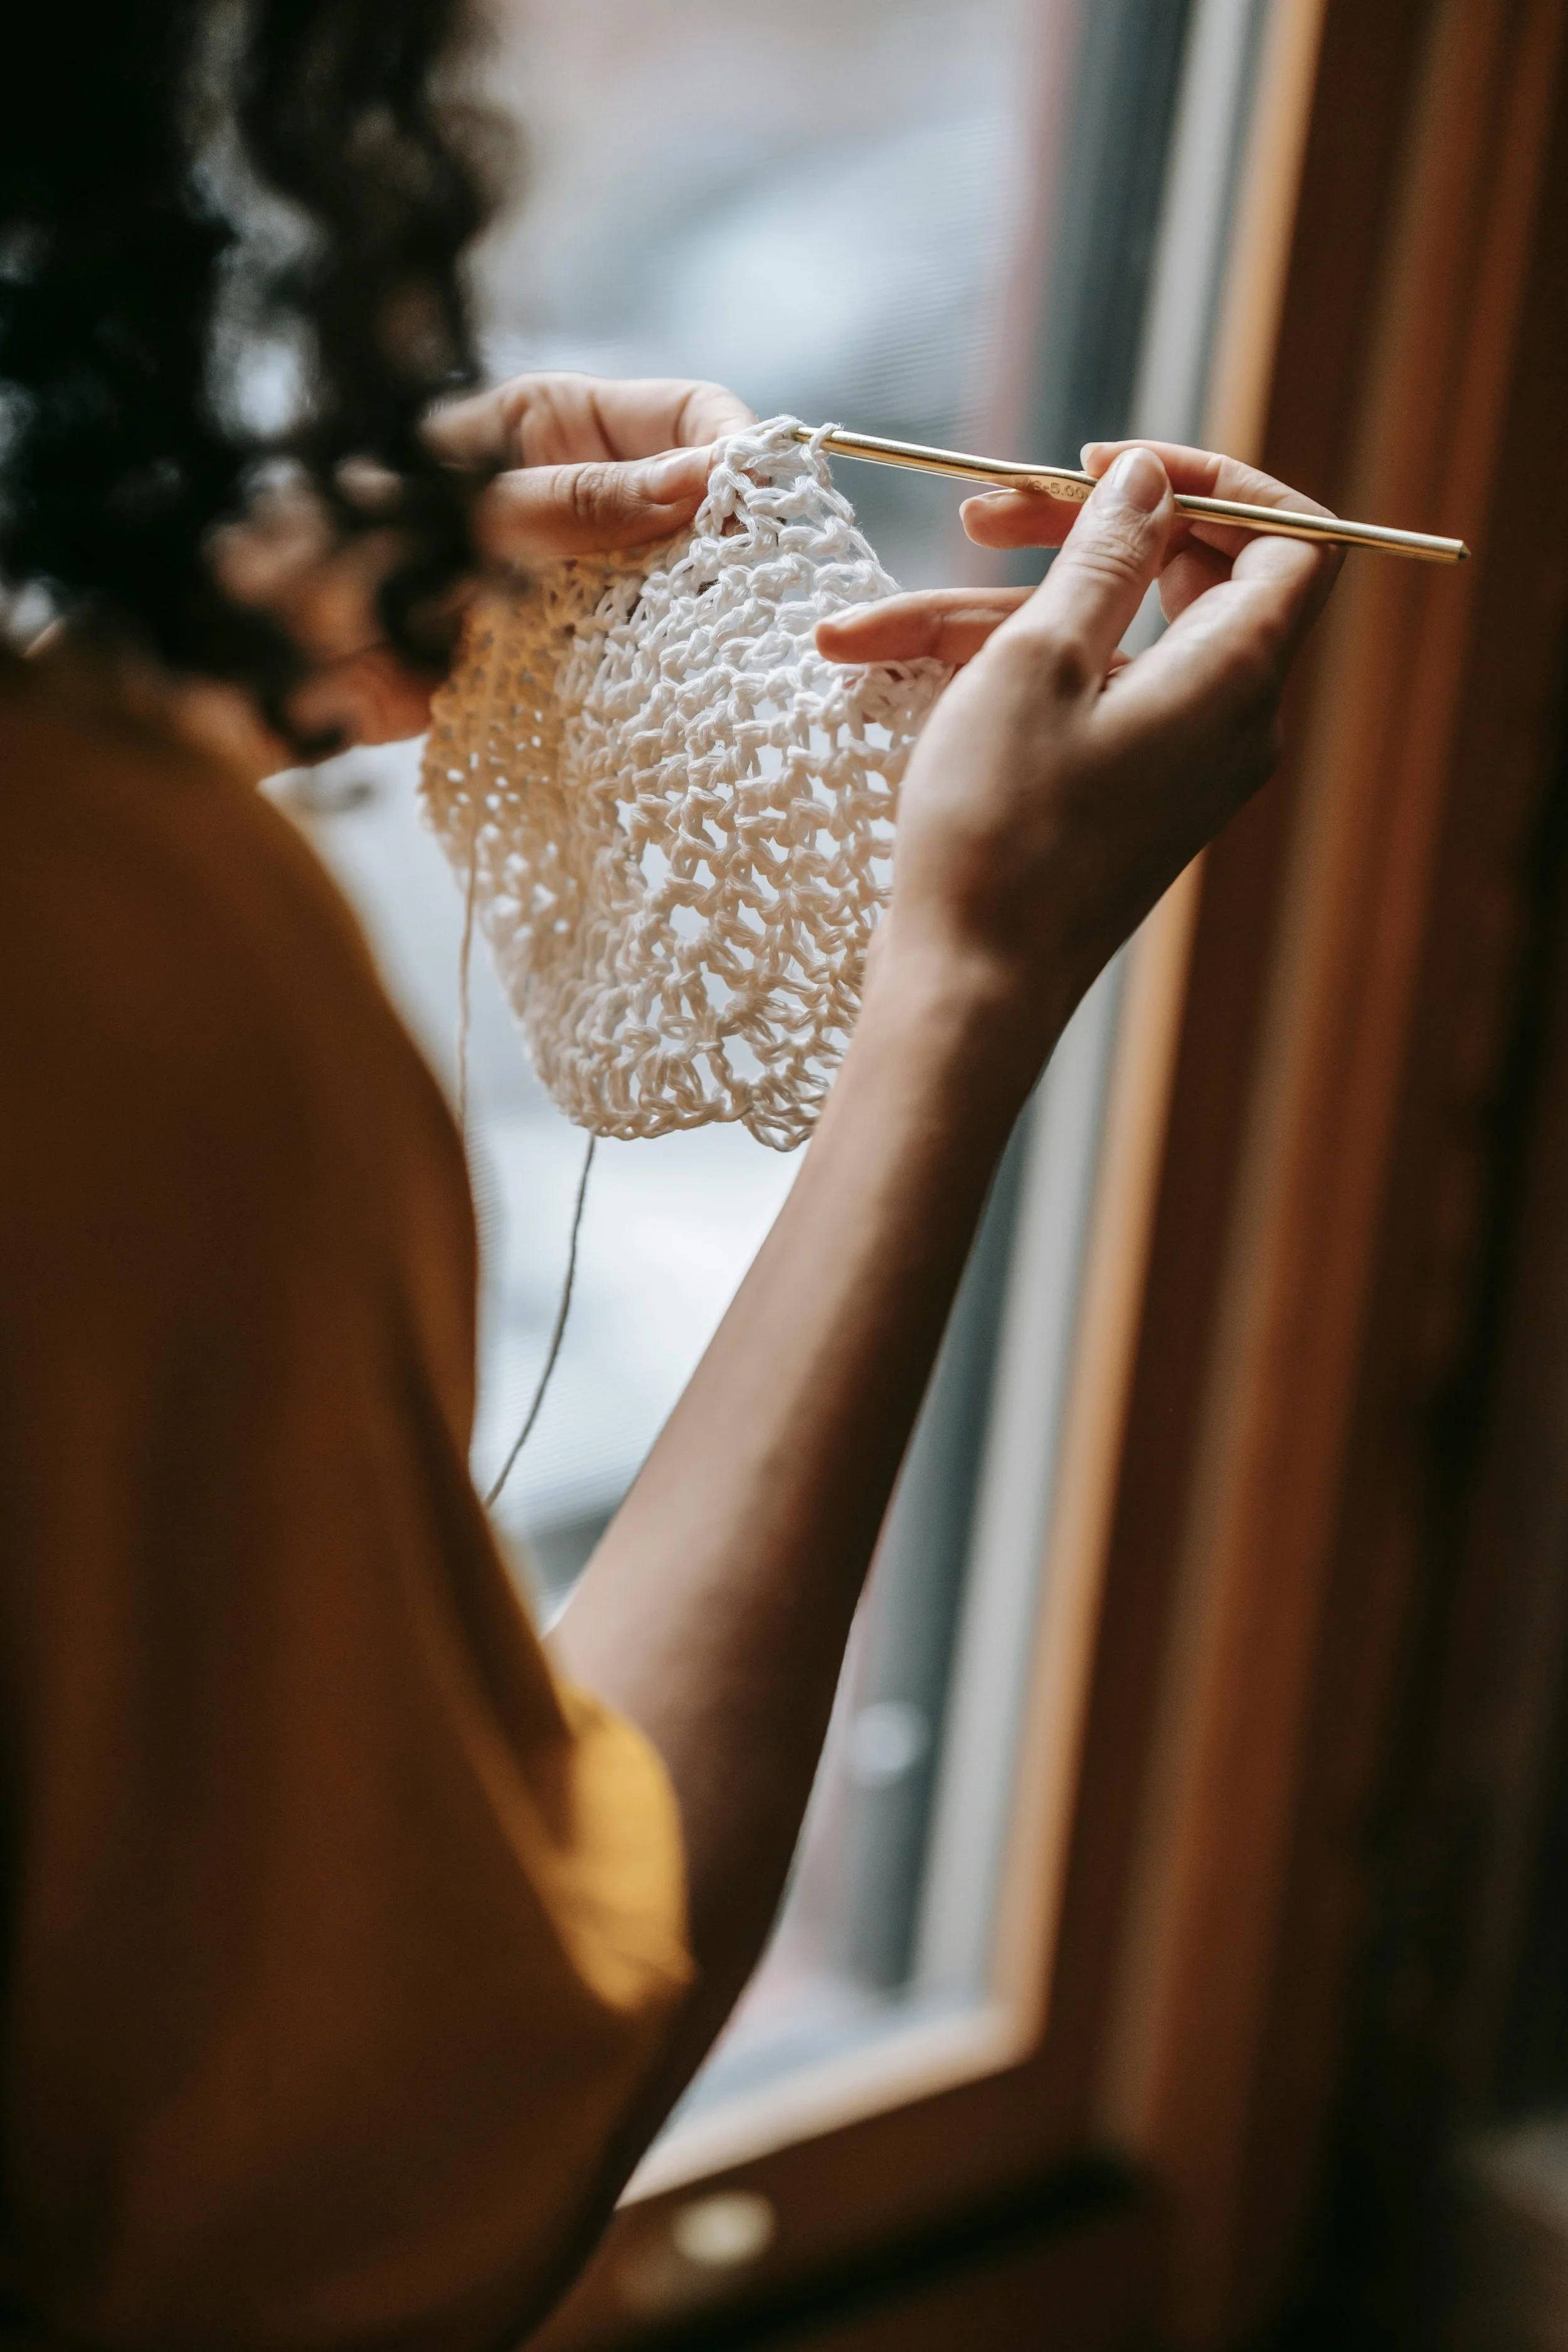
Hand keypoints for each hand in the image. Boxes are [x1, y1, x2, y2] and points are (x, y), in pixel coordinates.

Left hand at [229, 372, 754, 758]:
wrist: (254, 670)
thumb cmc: (331, 558)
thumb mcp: (459, 512)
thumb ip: (577, 503)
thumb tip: (706, 484)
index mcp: (553, 426)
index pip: (689, 418)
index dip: (738, 457)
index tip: (765, 513)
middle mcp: (576, 500)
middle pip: (698, 514)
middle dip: (739, 552)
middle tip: (772, 602)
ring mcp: (571, 583)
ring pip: (676, 597)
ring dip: (704, 627)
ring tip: (735, 658)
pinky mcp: (557, 665)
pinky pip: (632, 673)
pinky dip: (658, 691)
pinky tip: (681, 706)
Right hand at [817, 441, 1341, 1088]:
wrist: (969, 987)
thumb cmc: (1001, 830)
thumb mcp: (1040, 659)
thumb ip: (1105, 555)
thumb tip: (1151, 481)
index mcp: (1236, 676)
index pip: (1290, 538)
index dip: (1214, 482)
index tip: (1109, 469)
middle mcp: (1228, 720)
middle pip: (1179, 578)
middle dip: (1069, 533)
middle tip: (979, 514)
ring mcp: (1175, 763)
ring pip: (1097, 643)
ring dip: (984, 619)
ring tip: (860, 630)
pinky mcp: (1122, 797)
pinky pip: (1077, 702)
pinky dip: (995, 677)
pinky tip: (887, 667)